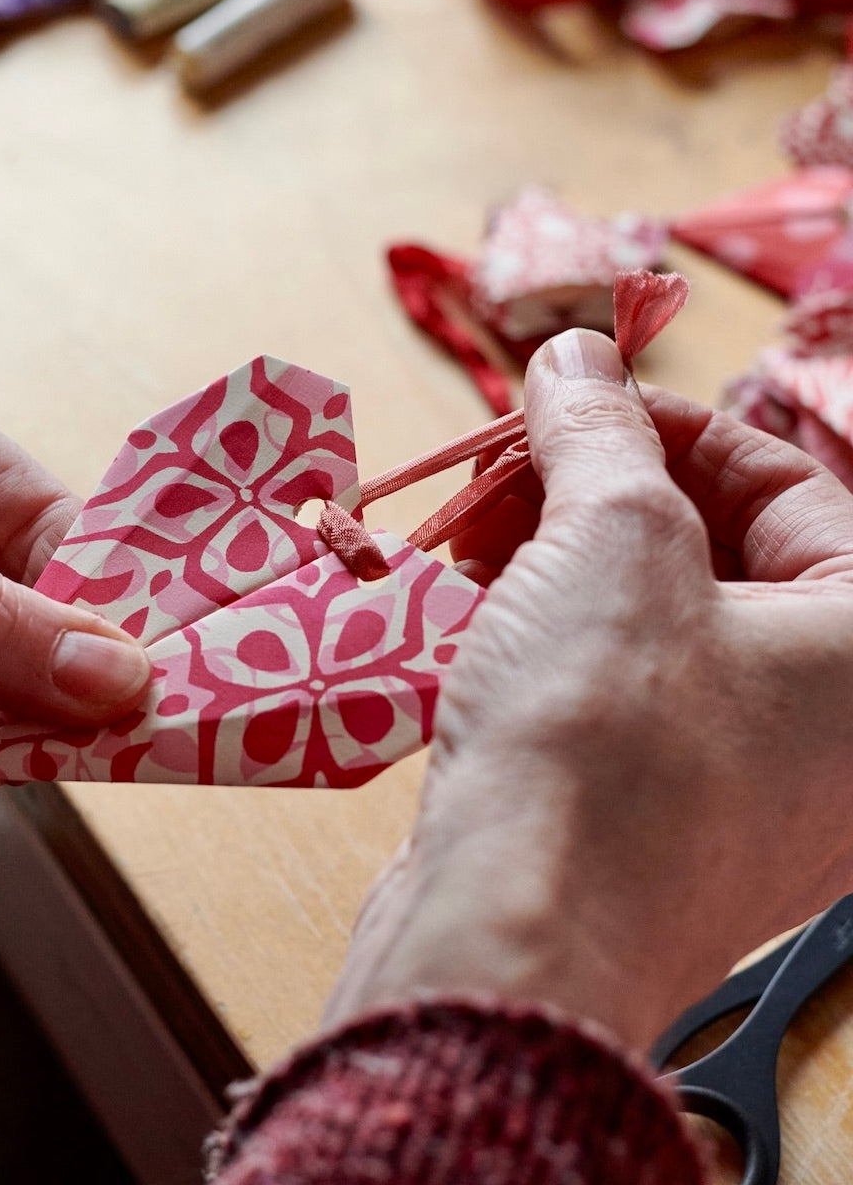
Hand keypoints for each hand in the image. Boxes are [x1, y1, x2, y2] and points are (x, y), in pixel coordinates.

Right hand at [326, 327, 852, 1049]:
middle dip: (596, 500)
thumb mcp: (608, 538)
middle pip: (716, 557)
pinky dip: (555, 645)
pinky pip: (621, 700)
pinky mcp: (662, 829)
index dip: (665, 426)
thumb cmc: (598, 732)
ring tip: (472, 545)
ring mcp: (751, 794)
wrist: (514, 934)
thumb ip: (597, 428)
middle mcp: (836, 732)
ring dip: (561, 567)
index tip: (570, 403)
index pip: (786, 486)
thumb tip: (574, 354)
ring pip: (656, 630)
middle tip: (505, 477)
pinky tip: (479, 621)